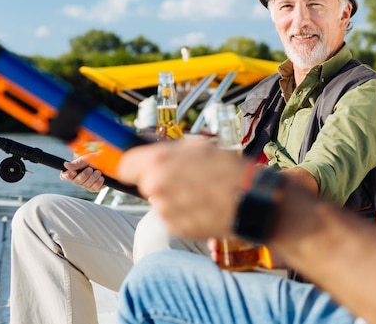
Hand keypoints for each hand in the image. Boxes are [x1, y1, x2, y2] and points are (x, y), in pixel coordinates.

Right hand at [60, 156, 105, 192]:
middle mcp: (78, 179)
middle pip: (76, 182)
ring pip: (85, 186)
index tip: (73, 172)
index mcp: (73, 171)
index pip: (64, 176)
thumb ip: (77, 163)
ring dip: (93, 178)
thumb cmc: (96, 159)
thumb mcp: (86, 159)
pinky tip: (101, 178)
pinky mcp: (94, 188)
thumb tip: (66, 165)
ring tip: (98, 171)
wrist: (109, 162)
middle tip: (90, 169)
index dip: (67, 176)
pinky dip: (98, 182)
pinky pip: (94, 189)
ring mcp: (86, 185)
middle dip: (84, 175)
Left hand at [116, 139, 248, 239]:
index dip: (135, 164)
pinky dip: (185, 212)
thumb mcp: (199, 147)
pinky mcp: (176, 228)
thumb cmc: (229, 170)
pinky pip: (174, 217)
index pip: (125, 165)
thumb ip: (170, 149)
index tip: (140, 165)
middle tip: (187, 176)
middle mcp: (156, 187)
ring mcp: (165, 210)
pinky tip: (205, 205)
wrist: (250, 200)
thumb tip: (151, 147)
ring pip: (161, 201)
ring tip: (202, 192)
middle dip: (162, 180)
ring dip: (175, 197)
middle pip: (147, 183)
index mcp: (158, 162)